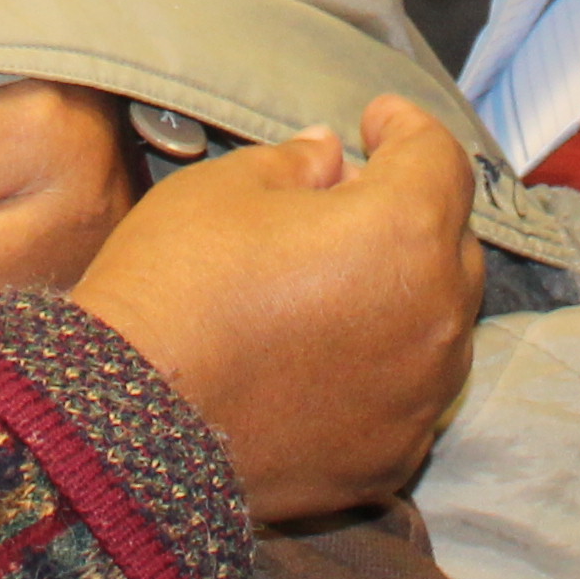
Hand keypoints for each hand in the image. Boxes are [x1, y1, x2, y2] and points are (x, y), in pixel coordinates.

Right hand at [71, 94, 481, 520]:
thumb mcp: (225, 189)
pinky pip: (408, 392)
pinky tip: (328, 353)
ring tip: (338, 278)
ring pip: (437, 322)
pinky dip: (384, 362)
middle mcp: (434, 318)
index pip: (438, 158)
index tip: (375, 120)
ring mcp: (418, 397)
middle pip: (450, 242)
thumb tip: (329, 156)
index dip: (406, 128)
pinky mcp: (391, 458)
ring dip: (403, 289)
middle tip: (346, 196)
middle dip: (408, 209)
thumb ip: (297, 164)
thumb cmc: (177, 288)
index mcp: (403, 233)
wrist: (129, 428)